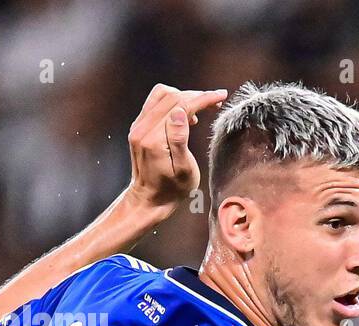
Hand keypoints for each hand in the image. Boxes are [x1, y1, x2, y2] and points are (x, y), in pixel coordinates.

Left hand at [125, 84, 228, 212]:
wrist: (149, 199)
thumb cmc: (172, 189)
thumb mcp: (183, 171)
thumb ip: (180, 140)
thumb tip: (180, 113)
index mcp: (153, 139)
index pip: (179, 106)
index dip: (202, 98)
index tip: (220, 96)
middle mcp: (141, 128)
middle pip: (171, 97)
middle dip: (196, 95)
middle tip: (216, 101)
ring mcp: (138, 126)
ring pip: (162, 95)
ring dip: (184, 96)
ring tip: (202, 107)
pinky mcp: (139, 126)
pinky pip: (155, 102)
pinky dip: (173, 102)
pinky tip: (186, 114)